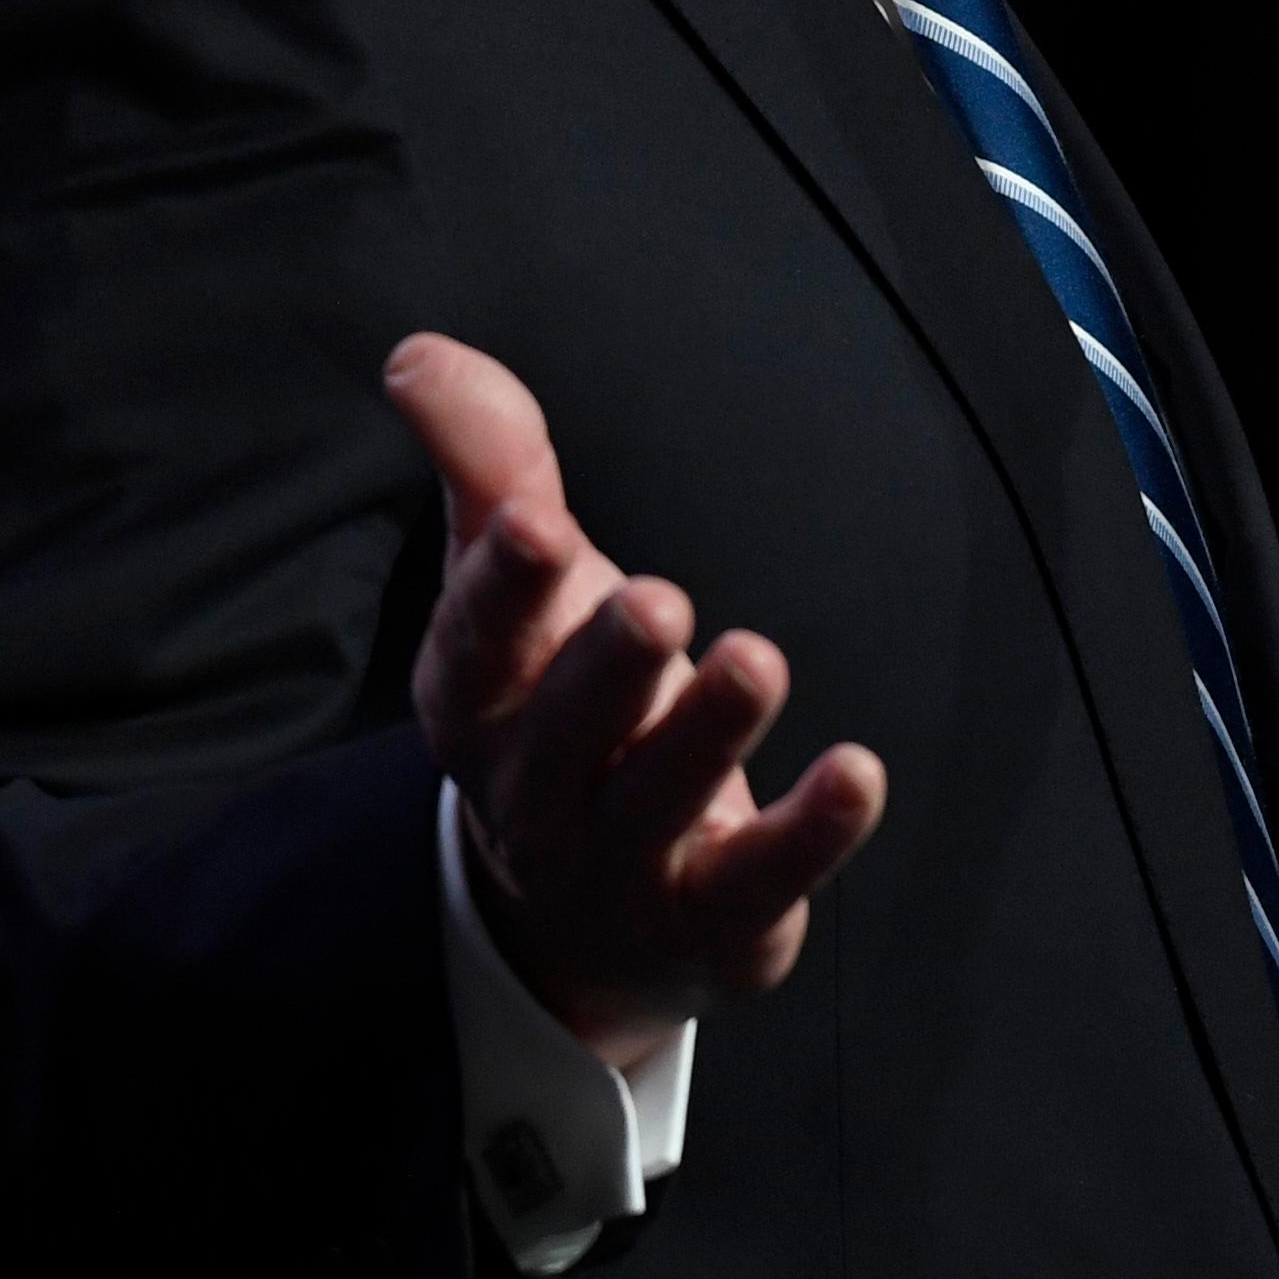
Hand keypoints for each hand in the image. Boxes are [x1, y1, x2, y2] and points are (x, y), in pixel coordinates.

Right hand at [386, 332, 888, 1067]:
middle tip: (658, 600)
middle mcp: (534, 794)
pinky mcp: (710, 919)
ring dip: (706, 735)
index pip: (475, 645)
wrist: (583, 920)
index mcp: (479, 702)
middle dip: (605, 669)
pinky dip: (809, 833)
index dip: (502, 589)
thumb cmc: (556, 703)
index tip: (539, 523)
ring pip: (657, 804)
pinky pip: (757, 881)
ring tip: (758, 660)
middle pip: (563, 735)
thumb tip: (419, 358)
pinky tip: (859, 773)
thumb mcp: (518, 582)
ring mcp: (619, 868)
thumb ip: (488, 463)